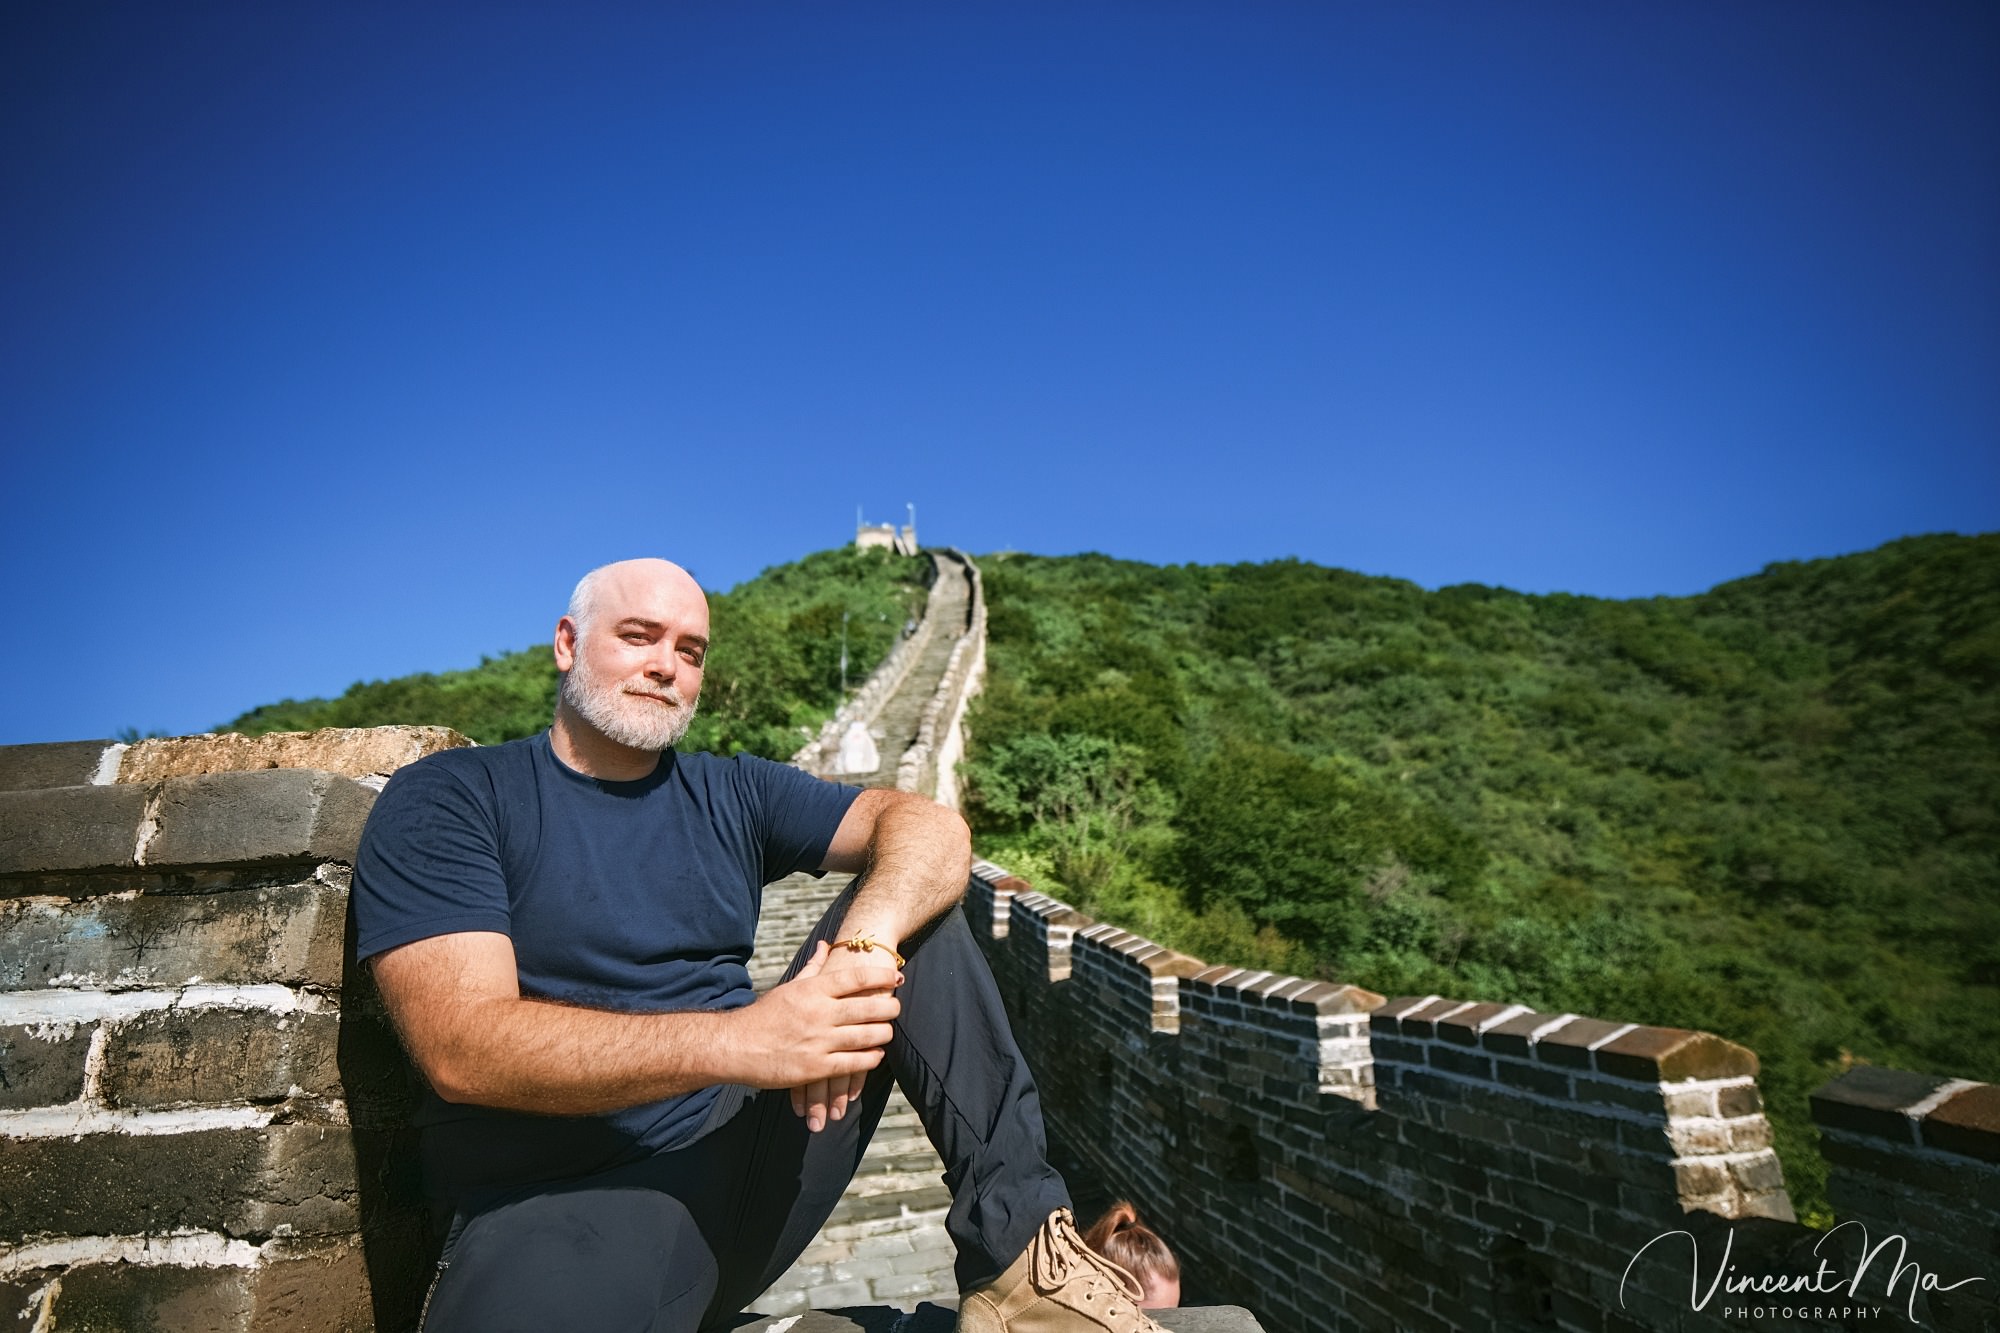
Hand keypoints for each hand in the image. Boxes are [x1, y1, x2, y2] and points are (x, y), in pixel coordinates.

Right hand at [729, 941, 900, 1131]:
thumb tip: (827, 945)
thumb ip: (813, 967)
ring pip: (865, 1036)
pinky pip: (852, 1063)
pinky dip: (870, 1059)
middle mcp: (819, 1013)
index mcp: (812, 991)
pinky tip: (877, 1055)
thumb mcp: (789, 986)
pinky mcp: (815, 1068)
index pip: (855, 979)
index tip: (896, 977)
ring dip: (884, 1034)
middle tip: (897, 1006)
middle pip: (867, 1008)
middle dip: (889, 1007)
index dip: (880, 977)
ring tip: (889, 1031)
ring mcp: (818, 1041)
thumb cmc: (763, 1015)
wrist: (735, 1046)